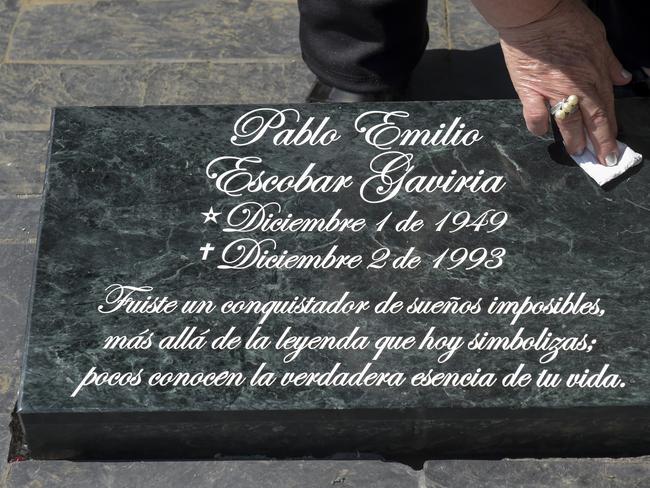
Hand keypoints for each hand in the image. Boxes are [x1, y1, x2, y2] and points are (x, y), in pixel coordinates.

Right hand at [498, 0, 630, 164]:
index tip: (612, 150)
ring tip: (575, 152)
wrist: (534, 16)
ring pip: (566, 125)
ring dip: (572, 141)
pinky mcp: (529, 91)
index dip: (610, 135)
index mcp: (594, 75)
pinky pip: (535, 117)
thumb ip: (610, 62)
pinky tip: (540, 132)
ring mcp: (552, 91)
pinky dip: (538, 127)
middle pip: (590, 124)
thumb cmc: (565, 21)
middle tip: (597, 160)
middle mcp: (576, 87)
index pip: (606, 112)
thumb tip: (623, 78)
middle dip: (596, 145)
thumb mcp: (598, 37)